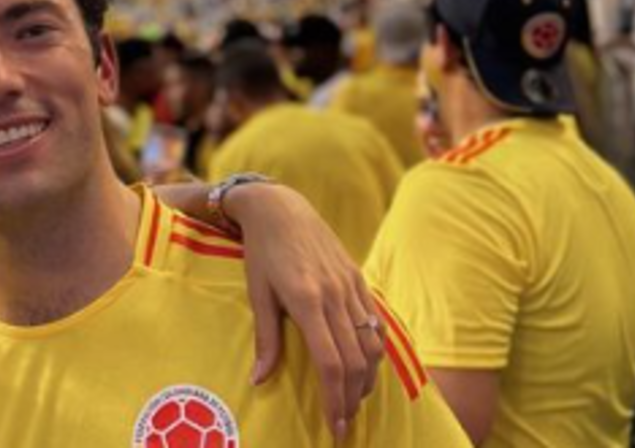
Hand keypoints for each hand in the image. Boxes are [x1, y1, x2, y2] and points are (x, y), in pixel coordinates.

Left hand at [223, 183, 383, 440]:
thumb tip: (259, 381)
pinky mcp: (358, 279)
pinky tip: (368, 369)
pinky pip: (376, 323)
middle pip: (355, 361)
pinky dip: (376, 352)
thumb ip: (265, 339)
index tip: (335, 425)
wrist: (281, 208)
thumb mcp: (258, 293)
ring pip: (371, 345)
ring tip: (355, 402)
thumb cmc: (262, 252)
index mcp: (306, 300)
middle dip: (352, 399)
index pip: (331, 362)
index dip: (335, 399)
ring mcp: (350, 286)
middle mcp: (335, 295)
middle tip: (345, 425)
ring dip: (367, 380)